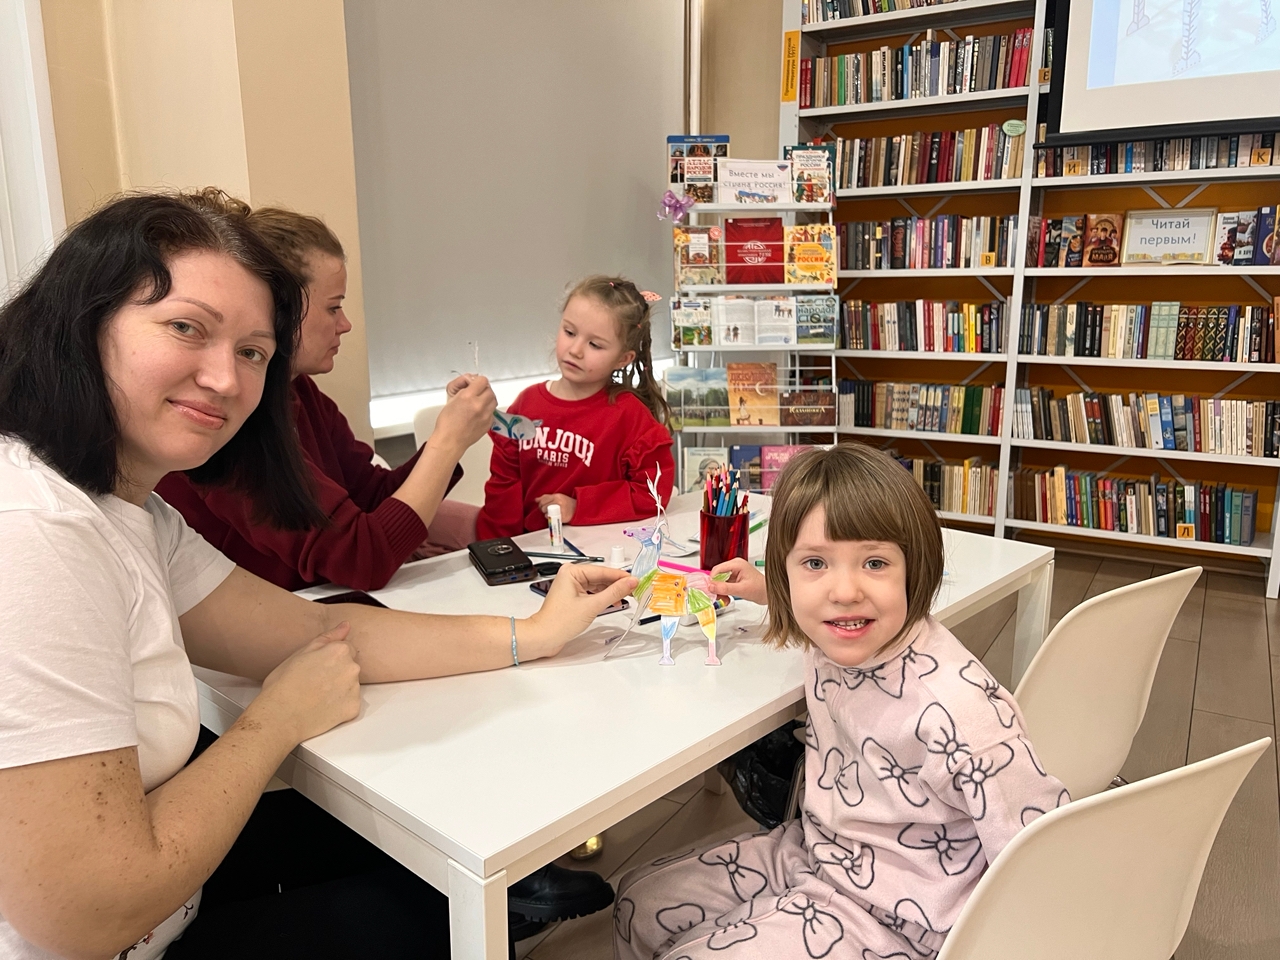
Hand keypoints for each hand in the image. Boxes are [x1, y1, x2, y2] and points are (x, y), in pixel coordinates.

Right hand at [254, 622, 361, 743]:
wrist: (280, 717)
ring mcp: (354, 689)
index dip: (330, 658)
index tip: (317, 667)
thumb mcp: (301, 652)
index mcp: (339, 651)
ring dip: (339, 688)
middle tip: (314, 682)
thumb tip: (346, 625)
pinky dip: (340, 706)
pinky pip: (350, 703)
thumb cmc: (284, 684)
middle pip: (350, 666)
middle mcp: (352, 668)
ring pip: (351, 685)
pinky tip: (322, 708)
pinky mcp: (353, 708)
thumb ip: (328, 637)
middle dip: (337, 672)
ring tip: (316, 696)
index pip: (346, 649)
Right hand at [432, 375, 496, 453]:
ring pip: (493, 400)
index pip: (482, 380)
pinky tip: (479, 413)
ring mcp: (486, 415)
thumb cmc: (447, 423)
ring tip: (478, 402)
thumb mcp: (451, 400)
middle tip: (476, 393)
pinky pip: (492, 411)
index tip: (474, 384)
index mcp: (467, 397)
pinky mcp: (489, 423)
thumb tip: (471, 383)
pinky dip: (487, 410)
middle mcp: (479, 405)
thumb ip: (463, 389)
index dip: (477, 381)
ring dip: (487, 399)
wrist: (450, 441)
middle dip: (483, 390)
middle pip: (490, 390)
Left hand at [523, 565, 636, 658]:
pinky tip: (614, 602)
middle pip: (601, 577)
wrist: (544, 637)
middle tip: (635, 590)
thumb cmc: (559, 622)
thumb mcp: (592, 606)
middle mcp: (571, 576)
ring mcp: (572, 586)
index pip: (603, 571)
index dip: (621, 576)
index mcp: (572, 571)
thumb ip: (614, 593)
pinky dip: (604, 597)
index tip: (636, 580)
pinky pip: (593, 593)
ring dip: (612, 592)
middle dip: (617, 584)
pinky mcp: (574, 597)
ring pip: (598, 585)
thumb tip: (630, 582)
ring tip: (627, 597)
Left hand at [535, 493, 575, 523]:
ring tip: (548, 512)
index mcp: (557, 496)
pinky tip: (551, 516)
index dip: (540, 503)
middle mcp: (559, 502)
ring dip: (545, 513)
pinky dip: (549, 517)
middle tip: (545, 510)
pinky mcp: (561, 516)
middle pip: (543, 506)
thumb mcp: (557, 497)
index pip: (543, 499)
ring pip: (546, 512)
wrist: (577, 508)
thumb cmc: (566, 502)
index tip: (541, 505)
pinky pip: (550, 517)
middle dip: (542, 509)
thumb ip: (546, 497)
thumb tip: (536, 499)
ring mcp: (560, 509)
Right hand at [708, 557, 766, 604]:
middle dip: (716, 588)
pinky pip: (724, 585)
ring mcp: (734, 573)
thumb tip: (711, 587)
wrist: (769, 594)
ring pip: (719, 582)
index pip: (717, 569)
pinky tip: (727, 599)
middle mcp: (734, 566)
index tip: (710, 590)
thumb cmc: (761, 589)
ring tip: (725, 600)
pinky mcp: (734, 580)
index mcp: (737, 564)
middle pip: (717, 576)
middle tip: (717, 597)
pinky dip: (724, 593)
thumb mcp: (741, 590)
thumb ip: (725, 588)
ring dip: (720, 592)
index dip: (712, 580)